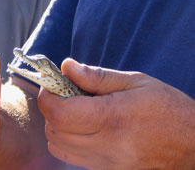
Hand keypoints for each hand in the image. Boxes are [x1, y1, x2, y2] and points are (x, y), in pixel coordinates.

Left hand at [38, 58, 194, 168]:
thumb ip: (96, 77)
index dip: (48, 97)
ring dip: (57, 126)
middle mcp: (105, 146)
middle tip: (64, 95)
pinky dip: (68, 140)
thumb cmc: (166, 109)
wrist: (191, 146)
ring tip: (75, 111)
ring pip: (58, 146)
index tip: (52, 85)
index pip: (60, 113)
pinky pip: (72, 157)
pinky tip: (84, 128)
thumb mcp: (134, 83)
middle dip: (51, 109)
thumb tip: (67, 66)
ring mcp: (105, 164)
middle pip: (54, 130)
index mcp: (112, 118)